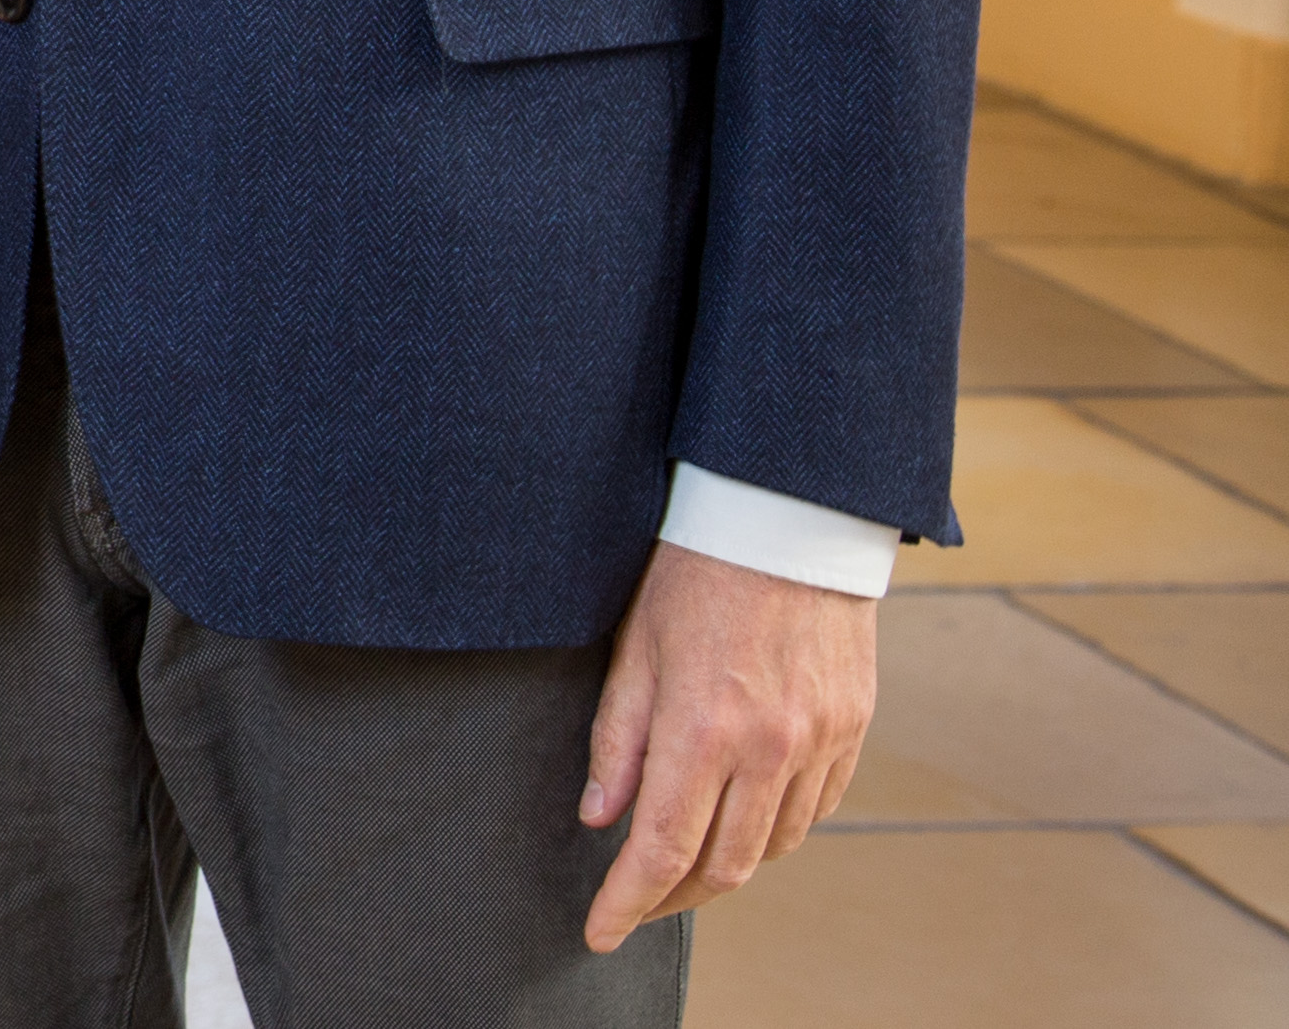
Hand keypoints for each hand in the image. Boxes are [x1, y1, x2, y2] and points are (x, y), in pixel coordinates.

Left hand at [579, 541, 876, 947]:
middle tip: (634, 906)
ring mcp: (818, 742)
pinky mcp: (852, 730)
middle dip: (670, 899)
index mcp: (702, 727)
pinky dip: (775, 833)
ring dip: (724, 871)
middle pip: (722, 865)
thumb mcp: (632, 646)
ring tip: (681, 870)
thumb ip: (617, 738)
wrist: (786, 520)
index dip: (627, 902)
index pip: (660, 847)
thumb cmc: (692, 572)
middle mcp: (768, 748)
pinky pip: (815, 811)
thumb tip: (600, 818)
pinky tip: (742, 826)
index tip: (600, 932)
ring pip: (772, 847)